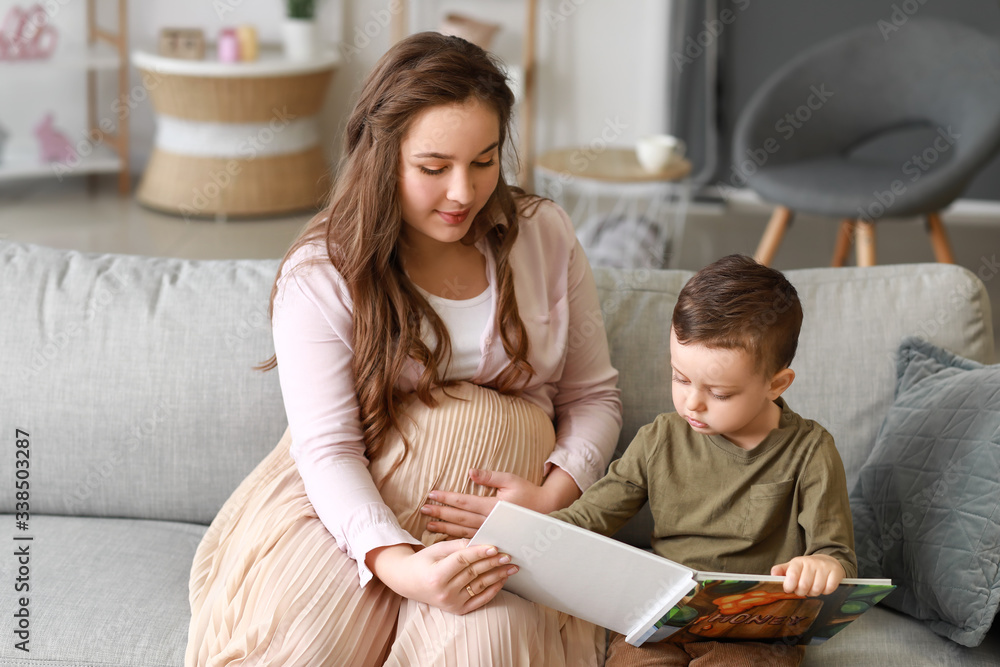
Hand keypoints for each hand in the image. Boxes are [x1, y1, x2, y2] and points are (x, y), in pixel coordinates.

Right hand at [366, 540, 517, 613]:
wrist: (409, 582)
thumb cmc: (423, 562)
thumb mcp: (436, 550)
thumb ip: (457, 546)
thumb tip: (480, 541)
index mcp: (436, 576)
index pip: (462, 561)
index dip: (478, 553)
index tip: (494, 546)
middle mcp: (444, 592)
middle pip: (473, 573)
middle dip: (492, 563)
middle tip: (508, 554)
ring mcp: (452, 603)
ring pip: (480, 586)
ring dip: (498, 576)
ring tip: (511, 566)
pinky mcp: (458, 610)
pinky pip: (480, 599)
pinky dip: (493, 589)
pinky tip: (502, 579)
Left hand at [421, 467, 580, 538]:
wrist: (545, 513)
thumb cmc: (528, 493)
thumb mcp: (511, 480)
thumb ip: (490, 476)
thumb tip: (470, 472)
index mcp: (492, 506)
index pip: (463, 501)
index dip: (446, 498)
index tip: (431, 494)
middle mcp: (489, 521)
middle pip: (459, 517)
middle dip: (440, 513)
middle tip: (423, 509)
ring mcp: (490, 531)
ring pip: (462, 531)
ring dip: (445, 527)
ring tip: (429, 524)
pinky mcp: (493, 537)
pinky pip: (471, 539)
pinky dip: (456, 538)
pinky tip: (445, 537)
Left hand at [771, 554, 845, 595]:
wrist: (827, 561)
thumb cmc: (806, 567)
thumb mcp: (792, 567)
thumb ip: (781, 570)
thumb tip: (772, 575)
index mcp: (798, 562)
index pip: (792, 576)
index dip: (789, 586)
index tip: (789, 589)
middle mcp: (811, 563)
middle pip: (804, 586)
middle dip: (802, 592)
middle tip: (803, 590)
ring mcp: (824, 567)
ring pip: (817, 589)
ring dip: (814, 593)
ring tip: (813, 587)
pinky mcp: (836, 572)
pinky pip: (829, 589)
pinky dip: (826, 591)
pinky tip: (823, 586)